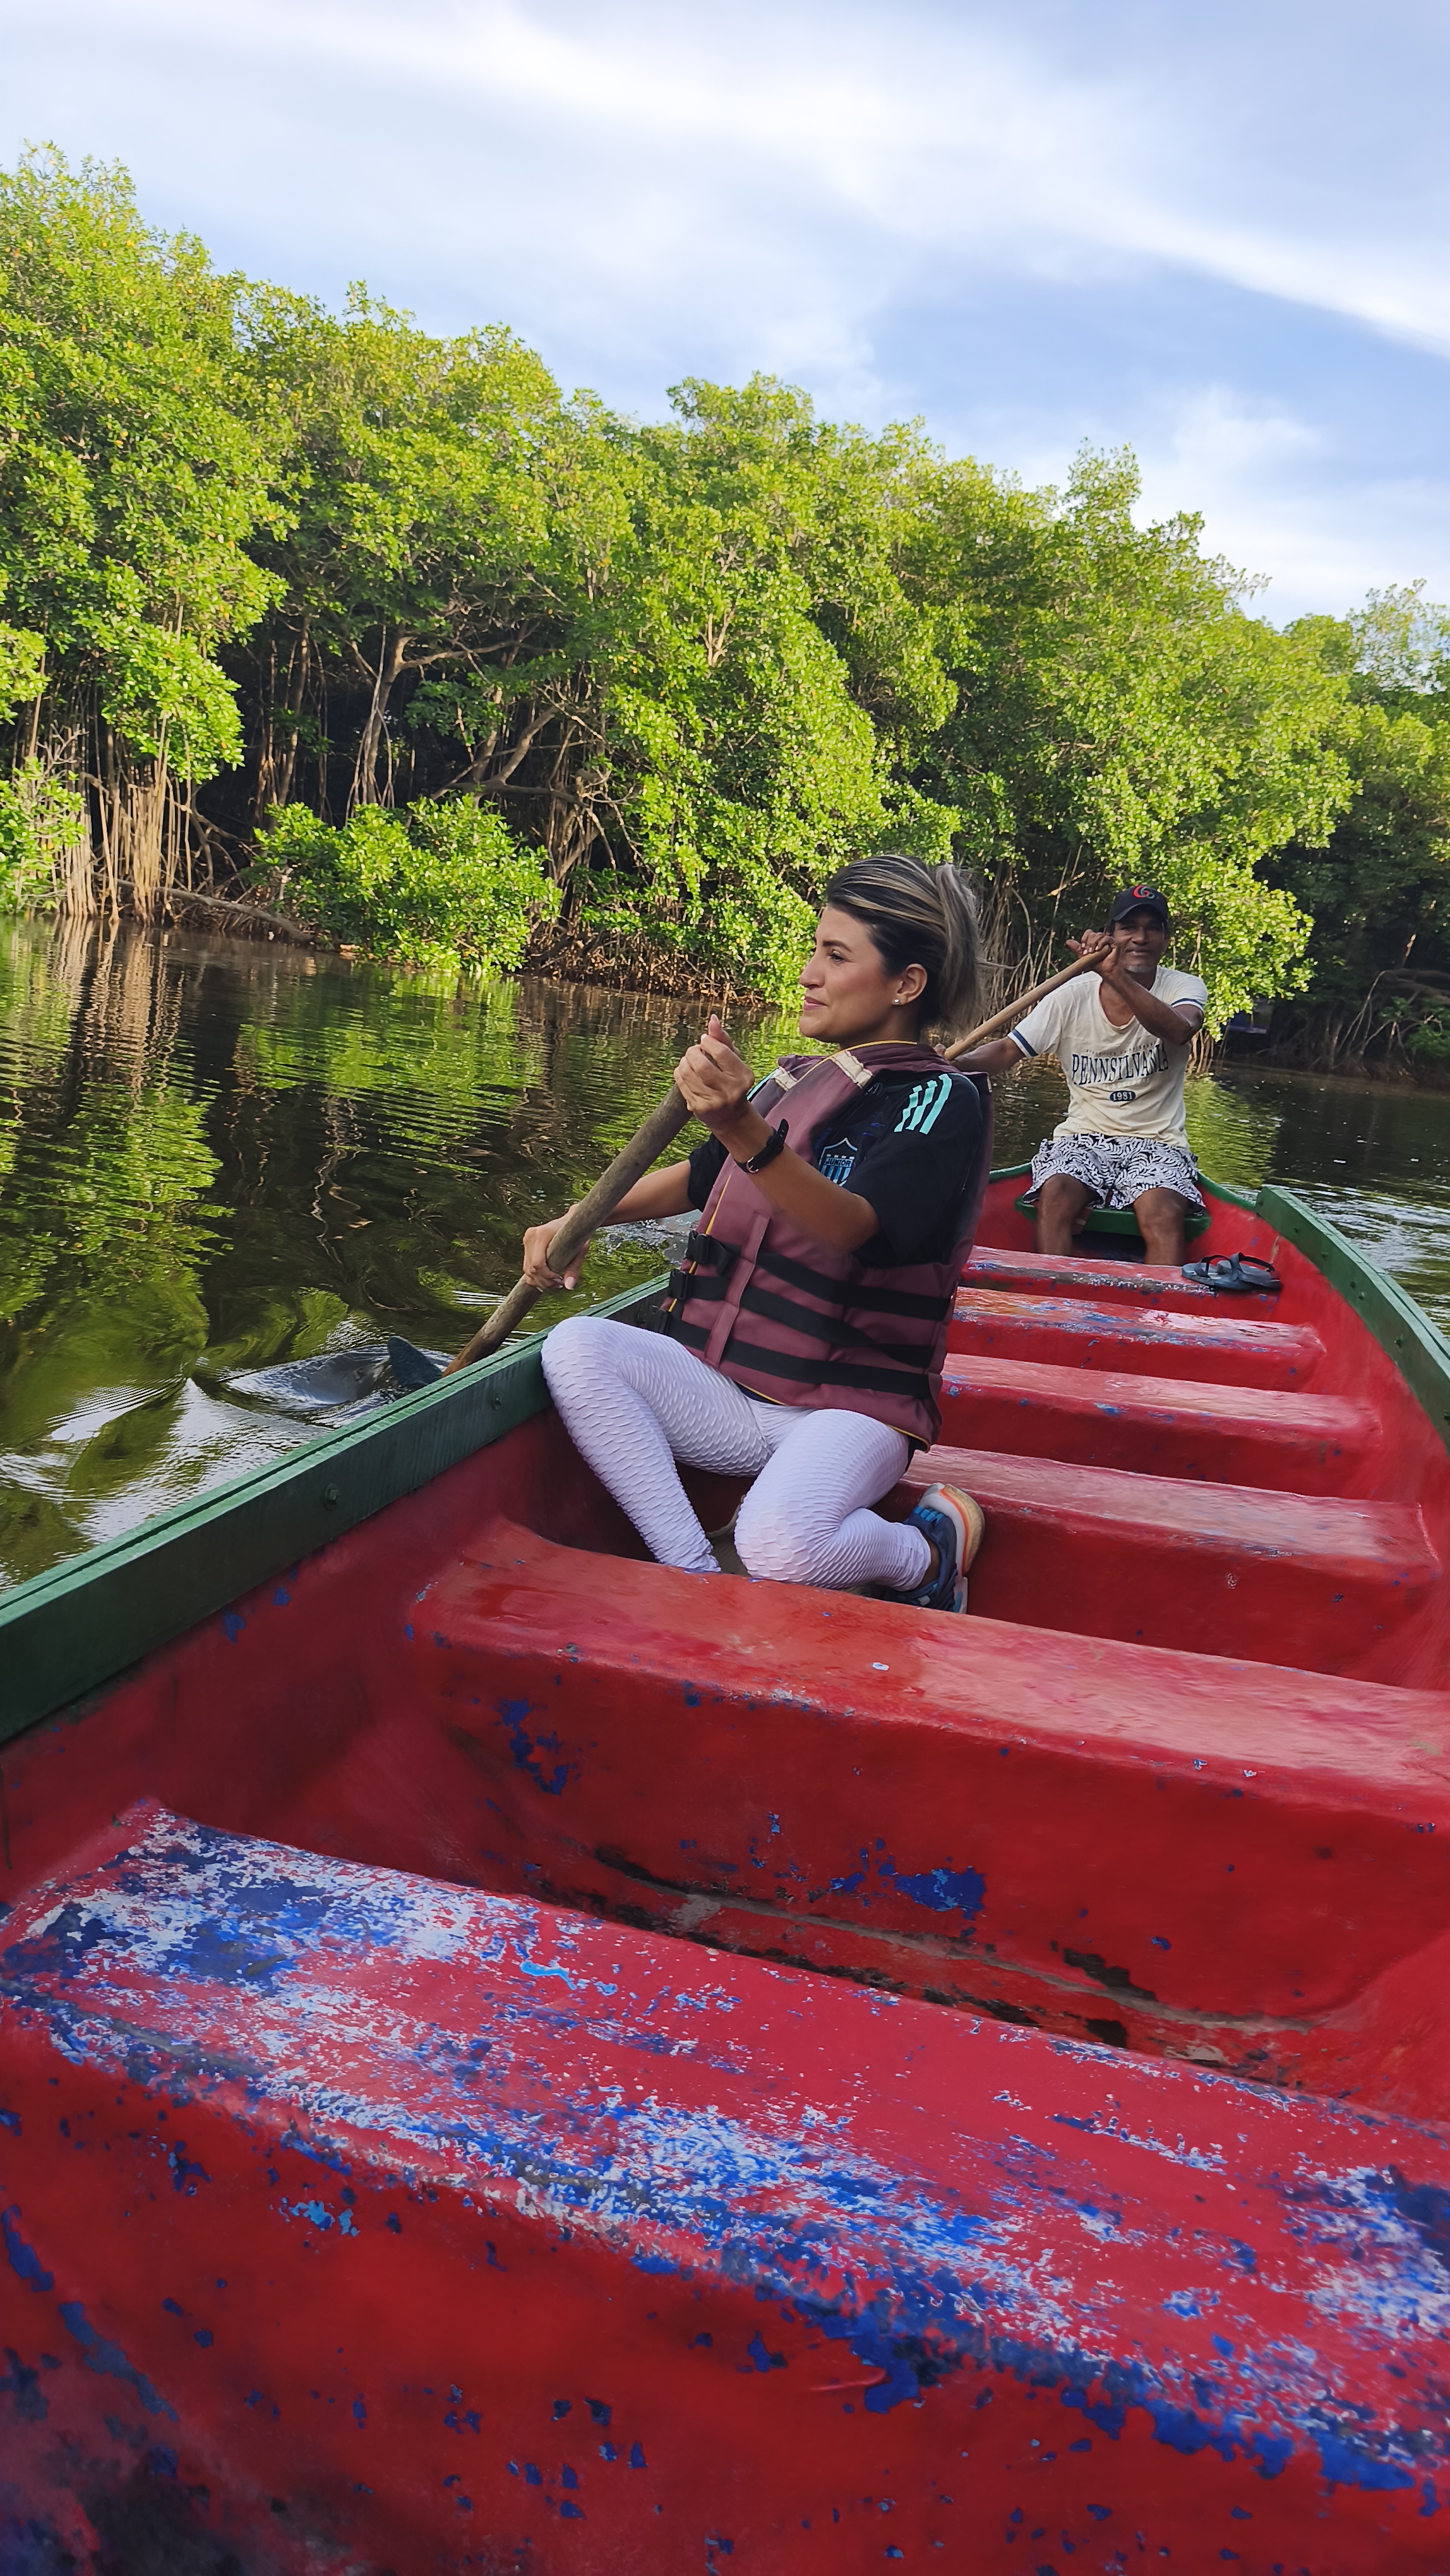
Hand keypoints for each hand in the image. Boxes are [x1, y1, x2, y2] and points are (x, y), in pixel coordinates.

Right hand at [522, 1209, 589, 1290]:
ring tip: (554, 1282)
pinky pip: (526, 1266)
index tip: (559, 1279)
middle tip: (559, 1283)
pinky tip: (547, 1279)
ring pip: (527, 1269)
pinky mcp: (527, 1244)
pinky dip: (535, 1276)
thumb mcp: (580, 1250)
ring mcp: (527, 1239)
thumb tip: (569, 1286)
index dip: (547, 1276)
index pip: (537, 1264)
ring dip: (540, 1280)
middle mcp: (531, 1235)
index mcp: (542, 1234)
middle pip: (531, 1269)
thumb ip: (574, 1268)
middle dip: (544, 1281)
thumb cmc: (577, 1233)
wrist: (571, 1220)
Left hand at [674, 1014, 754, 1135]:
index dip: (708, 1042)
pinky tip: (687, 1072)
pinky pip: (681, 1083)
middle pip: (701, 1064)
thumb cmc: (733, 1081)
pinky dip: (680, 1073)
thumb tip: (712, 1019)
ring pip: (687, 1073)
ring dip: (684, 1062)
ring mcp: (713, 1101)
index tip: (705, 1041)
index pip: (721, 1052)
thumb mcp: (734, 1060)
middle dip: (693, 1052)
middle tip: (695, 1051)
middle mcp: (729, 1091)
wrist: (731, 1117)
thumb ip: (723, 1039)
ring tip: (690, 1061)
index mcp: (742, 1076)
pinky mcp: (698, 1108)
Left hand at [1067, 928, 1111, 966]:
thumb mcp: (1084, 956)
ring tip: (1093, 951)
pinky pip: (1107, 938)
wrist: (1105, 971)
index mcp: (1094, 940)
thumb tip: (1068, 941)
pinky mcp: (1114, 943)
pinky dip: (1102, 943)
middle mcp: (1101, 938)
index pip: (1088, 933)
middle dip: (1089, 942)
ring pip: (1099, 935)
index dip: (1085, 938)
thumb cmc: (1096, 964)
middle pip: (1093, 933)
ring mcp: (1107, 940)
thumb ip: (1077, 948)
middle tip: (1088, 952)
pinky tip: (1099, 949)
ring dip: (1094, 943)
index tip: (1083, 947)